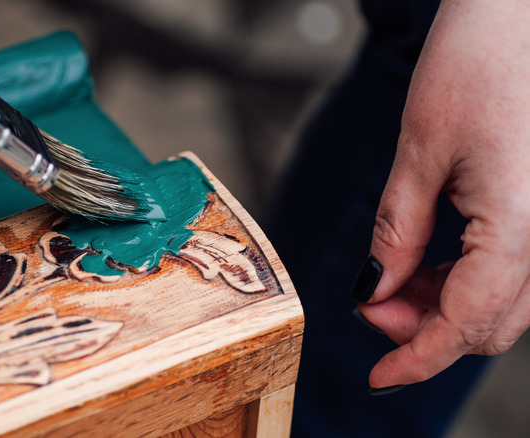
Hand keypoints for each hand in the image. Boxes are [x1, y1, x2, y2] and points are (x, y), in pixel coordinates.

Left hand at [353, 0, 529, 389]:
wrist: (521, 16)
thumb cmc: (476, 65)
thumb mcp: (420, 154)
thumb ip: (397, 233)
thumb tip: (374, 292)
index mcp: (522, 226)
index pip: (468, 322)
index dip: (417, 358)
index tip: (377, 380)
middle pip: (490, 323)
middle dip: (422, 330)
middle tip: (367, 307)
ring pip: (502, 303)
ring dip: (441, 308)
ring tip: (388, 282)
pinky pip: (509, 272)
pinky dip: (461, 281)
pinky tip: (423, 264)